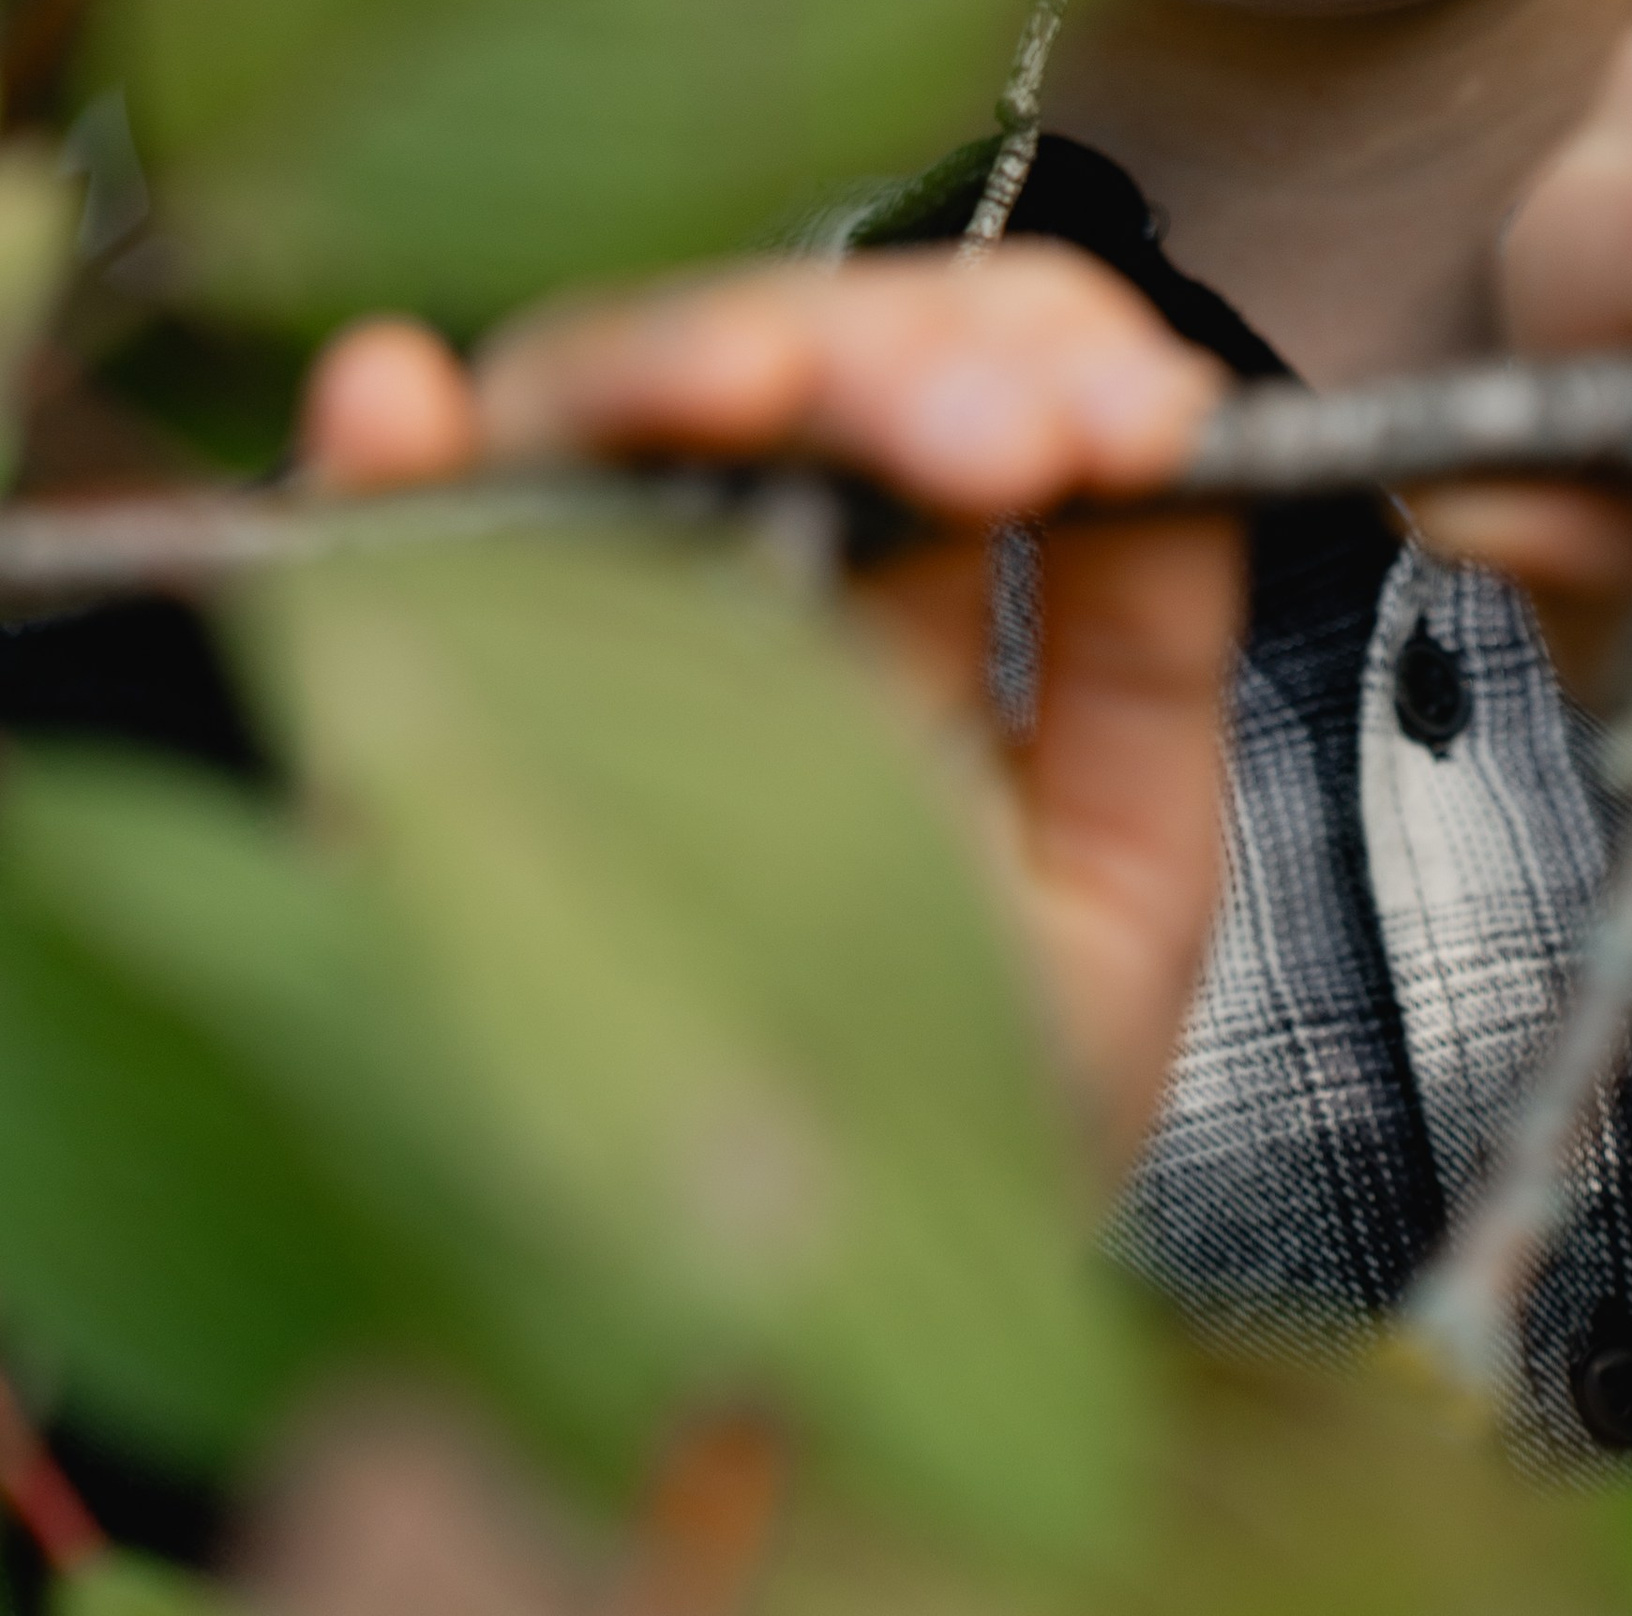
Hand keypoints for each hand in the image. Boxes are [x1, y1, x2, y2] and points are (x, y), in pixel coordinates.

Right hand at [299, 248, 1238, 1169]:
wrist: (806, 1367)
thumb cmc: (948, 1124)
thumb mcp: (1112, 890)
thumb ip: (1147, 658)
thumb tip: (1181, 442)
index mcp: (886, 582)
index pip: (936, 367)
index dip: (1036, 346)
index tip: (1143, 420)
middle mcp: (718, 568)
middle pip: (772, 355)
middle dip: (899, 358)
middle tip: (1013, 439)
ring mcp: (563, 620)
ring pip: (588, 407)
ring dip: (685, 365)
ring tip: (765, 387)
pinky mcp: (419, 711)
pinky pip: (369, 559)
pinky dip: (377, 465)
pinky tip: (404, 406)